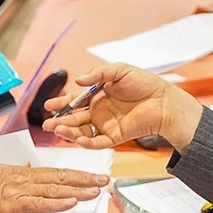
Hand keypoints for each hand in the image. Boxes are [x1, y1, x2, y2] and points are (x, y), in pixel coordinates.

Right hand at [0, 162, 109, 212]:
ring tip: (96, 191)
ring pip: (54, 190)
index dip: (77, 175)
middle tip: (105, 181)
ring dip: (77, 191)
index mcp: (23, 173)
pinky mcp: (11, 203)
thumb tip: (29, 168)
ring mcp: (19, 190)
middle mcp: (25, 179)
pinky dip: (55, 204)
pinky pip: (37, 204)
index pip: (56, 173)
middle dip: (85, 180)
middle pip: (61, 179)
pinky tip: (71, 203)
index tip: (93, 176)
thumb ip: (16, 172)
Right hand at [42, 64, 203, 152]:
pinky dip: (87, 143)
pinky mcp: (115, 136)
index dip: (61, 103)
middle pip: (74, 118)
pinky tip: (78, 139)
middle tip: (47, 123)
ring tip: (58, 130)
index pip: (74, 101)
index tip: (49, 105)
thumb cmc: (144, 83)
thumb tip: (78, 80)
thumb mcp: (119, 70)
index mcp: (97, 96)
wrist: (164, 100)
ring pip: (82, 132)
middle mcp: (99, 111)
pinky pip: (98, 142)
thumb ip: (97, 74)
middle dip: (60, 121)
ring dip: (69, 132)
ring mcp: (106, 125)